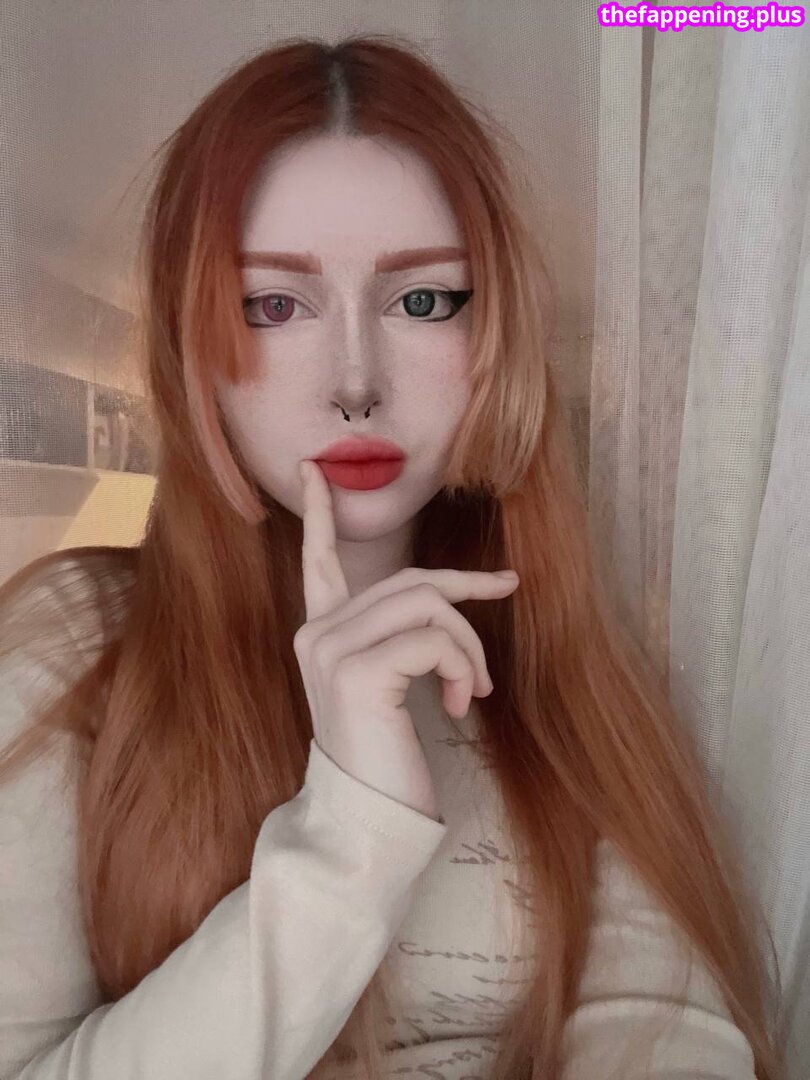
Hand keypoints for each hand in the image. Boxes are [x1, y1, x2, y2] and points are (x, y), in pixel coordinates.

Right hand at [292, 459, 519, 820]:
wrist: (368, 819)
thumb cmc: (386, 754)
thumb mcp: (390, 683)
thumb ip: (399, 634)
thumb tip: (452, 596)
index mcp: (321, 633)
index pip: (317, 560)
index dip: (320, 512)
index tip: (315, 469)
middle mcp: (315, 633)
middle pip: (410, 582)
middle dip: (465, 604)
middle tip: (491, 646)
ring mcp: (329, 649)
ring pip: (426, 604)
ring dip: (468, 647)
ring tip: (472, 692)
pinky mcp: (356, 671)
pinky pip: (433, 639)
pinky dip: (462, 668)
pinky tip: (457, 707)